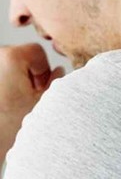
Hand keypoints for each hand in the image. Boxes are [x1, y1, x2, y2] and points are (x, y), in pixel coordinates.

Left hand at [0, 44, 64, 161]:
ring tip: (17, 104)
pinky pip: (1, 79)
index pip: (36, 51)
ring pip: (8, 69)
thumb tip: (57, 73)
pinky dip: (5, 88)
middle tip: (29, 98)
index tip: (39, 88)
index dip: (43, 70)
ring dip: (16, 83)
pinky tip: (6, 106)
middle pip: (20, 58)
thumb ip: (56, 82)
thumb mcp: (45, 103)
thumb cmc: (9, 128)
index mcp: (10, 57)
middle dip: (29, 76)